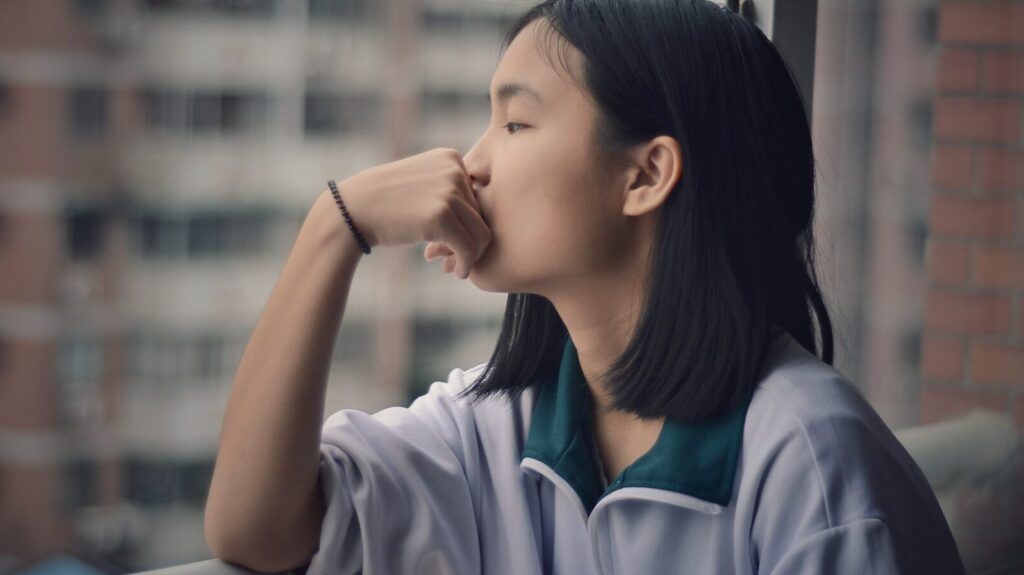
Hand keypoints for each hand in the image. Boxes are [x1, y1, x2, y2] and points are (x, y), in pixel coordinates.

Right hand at [337, 148, 491, 278]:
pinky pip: (468, 247)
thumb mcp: (423, 184)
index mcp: (451, 158)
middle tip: (454, 261)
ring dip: (471, 256)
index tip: (454, 243)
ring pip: (481, 233)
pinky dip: (465, 264)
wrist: (352, 209)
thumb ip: (452, 193)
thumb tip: (486, 225)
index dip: (469, 225)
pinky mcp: (441, 215)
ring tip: (455, 268)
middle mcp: (454, 170)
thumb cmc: (386, 203)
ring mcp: (448, 191)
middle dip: (470, 242)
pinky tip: (455, 271)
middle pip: (483, 216)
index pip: (478, 198)